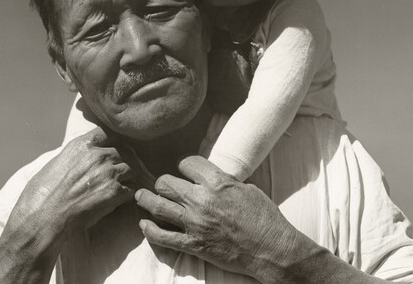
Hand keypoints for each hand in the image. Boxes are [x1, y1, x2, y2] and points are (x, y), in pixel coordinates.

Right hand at [0, 128, 137, 283]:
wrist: (42, 220)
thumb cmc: (41, 196)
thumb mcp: (55, 164)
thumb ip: (74, 156)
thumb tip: (82, 159)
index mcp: (81, 145)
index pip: (108, 133)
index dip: (113, 142)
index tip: (114, 150)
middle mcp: (97, 155)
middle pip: (126, 150)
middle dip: (126, 160)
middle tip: (123, 172)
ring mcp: (108, 172)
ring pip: (134, 168)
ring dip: (130, 177)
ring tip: (123, 186)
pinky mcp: (114, 192)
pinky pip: (132, 188)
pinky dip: (128, 194)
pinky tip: (119, 201)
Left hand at [134, 156, 316, 282]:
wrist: (271, 249)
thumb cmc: (264, 217)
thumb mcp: (247, 189)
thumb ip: (224, 182)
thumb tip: (212, 178)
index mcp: (217, 182)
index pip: (188, 163)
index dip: (185, 165)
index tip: (185, 170)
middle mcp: (202, 199)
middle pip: (167, 182)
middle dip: (163, 182)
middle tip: (163, 185)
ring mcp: (195, 222)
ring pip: (158, 206)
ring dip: (146, 199)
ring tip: (141, 196)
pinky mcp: (193, 244)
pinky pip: (162, 237)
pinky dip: (149, 230)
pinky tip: (144, 225)